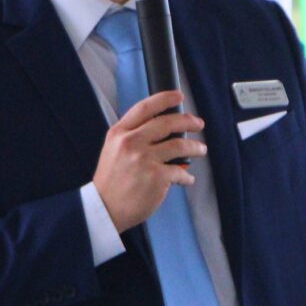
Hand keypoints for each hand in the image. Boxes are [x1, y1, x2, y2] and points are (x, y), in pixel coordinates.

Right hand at [93, 90, 206, 232]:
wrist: (105, 209)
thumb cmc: (111, 181)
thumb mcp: (113, 150)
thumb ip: (132, 136)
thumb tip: (162, 127)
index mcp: (119, 133)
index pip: (145, 107)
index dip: (165, 98)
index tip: (178, 96)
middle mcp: (131, 143)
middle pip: (167, 123)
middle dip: (188, 121)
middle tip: (198, 124)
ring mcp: (145, 159)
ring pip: (180, 145)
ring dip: (195, 147)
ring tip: (201, 150)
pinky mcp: (157, 177)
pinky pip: (181, 171)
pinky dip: (187, 176)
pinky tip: (187, 178)